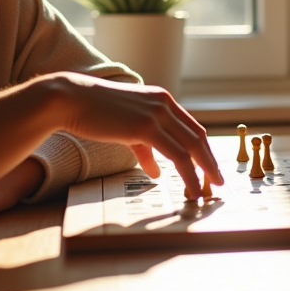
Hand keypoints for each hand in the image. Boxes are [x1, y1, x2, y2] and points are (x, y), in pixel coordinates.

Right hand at [53, 73, 222, 200]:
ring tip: (208, 190)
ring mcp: (157, 114)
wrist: (71, 100)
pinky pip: (176, 155)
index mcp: (162, 100)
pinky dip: (188, 174)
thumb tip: (155, 171)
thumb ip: (144, 147)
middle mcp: (164, 104)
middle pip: (198, 137)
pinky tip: (191, 188)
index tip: (209, 167)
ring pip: (191, 147)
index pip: (192, 127)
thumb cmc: (95, 113)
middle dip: (209, 161)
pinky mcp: (146, 127)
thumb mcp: (126, 127)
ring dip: (203, 171)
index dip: (203, 149)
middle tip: (217, 181)